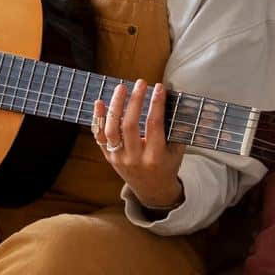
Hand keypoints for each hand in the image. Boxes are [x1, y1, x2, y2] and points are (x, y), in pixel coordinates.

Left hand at [93, 79, 184, 210]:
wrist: (152, 190)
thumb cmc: (167, 165)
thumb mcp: (177, 150)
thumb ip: (177, 125)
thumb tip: (176, 94)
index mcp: (155, 157)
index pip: (154, 125)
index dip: (156, 104)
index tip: (159, 87)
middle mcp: (135, 159)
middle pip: (130, 125)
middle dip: (135, 101)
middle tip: (141, 83)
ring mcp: (119, 158)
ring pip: (112, 129)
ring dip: (115, 106)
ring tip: (121, 87)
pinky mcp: (108, 157)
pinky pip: (99, 136)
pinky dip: (98, 118)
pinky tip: (99, 101)